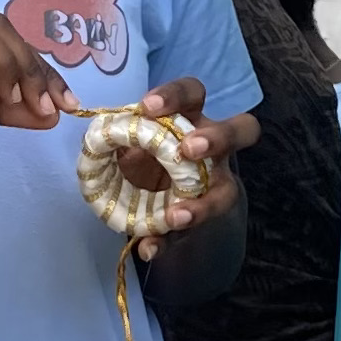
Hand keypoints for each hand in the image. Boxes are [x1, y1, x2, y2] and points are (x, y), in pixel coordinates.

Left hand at [111, 77, 258, 261]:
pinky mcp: (202, 220)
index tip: (146, 108)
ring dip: (203, 206)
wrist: (162, 192)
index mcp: (191, 117)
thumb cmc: (147, 154)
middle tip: (189, 149)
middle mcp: (214, 149)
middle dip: (217, 138)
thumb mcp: (132, 142)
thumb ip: (119, 140)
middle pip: (241, 130)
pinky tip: (149, 247)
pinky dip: (168, 241)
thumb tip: (99, 140)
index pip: (193, 93)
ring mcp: (216, 185)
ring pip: (229, 191)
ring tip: (176, 217)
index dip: (174, 96)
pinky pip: (192, 233)